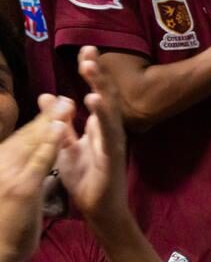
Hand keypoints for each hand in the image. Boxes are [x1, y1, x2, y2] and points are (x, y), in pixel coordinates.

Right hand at [0, 95, 71, 261]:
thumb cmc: (6, 225)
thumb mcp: (11, 192)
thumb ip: (19, 173)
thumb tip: (28, 159)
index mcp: (1, 166)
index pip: (20, 139)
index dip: (38, 122)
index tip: (54, 105)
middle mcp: (1, 165)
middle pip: (26, 136)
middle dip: (47, 116)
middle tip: (64, 98)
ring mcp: (9, 175)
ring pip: (31, 142)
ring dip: (49, 121)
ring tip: (65, 104)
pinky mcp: (21, 187)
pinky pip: (39, 160)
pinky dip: (49, 143)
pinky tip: (61, 129)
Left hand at [55, 47, 128, 222]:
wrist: (99, 210)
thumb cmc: (86, 179)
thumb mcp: (65, 146)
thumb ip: (59, 123)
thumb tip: (46, 96)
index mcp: (99, 126)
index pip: (96, 93)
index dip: (91, 72)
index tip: (85, 50)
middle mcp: (110, 130)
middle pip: (105, 95)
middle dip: (97, 72)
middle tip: (89, 50)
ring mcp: (114, 142)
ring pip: (109, 110)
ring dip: (100, 88)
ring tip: (90, 68)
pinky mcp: (113, 157)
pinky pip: (108, 133)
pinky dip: (101, 116)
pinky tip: (93, 100)